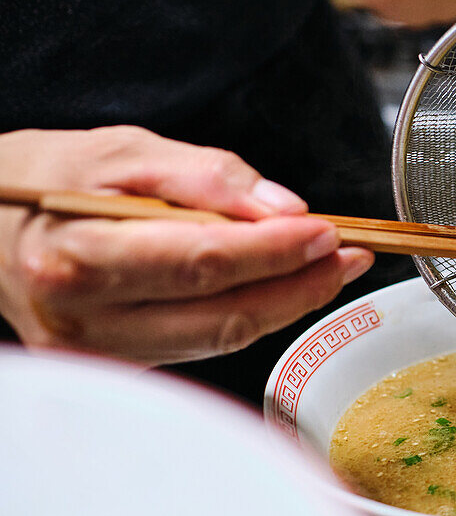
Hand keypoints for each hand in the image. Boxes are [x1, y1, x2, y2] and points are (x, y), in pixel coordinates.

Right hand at [0, 127, 372, 364]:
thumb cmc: (45, 181)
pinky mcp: (115, 364)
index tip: (328, 232)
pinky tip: (278, 286)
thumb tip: (282, 208)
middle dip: (299, 286)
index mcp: (76, 255)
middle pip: (222, 314)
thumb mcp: (120, 151)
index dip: (276, 252)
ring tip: (328, 269)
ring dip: (286, 305)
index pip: (203, 261)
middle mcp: (83, 318)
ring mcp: (97, 352)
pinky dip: (248, 316)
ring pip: (220, 339)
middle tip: (349, 255)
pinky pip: (200, 344)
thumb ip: (205, 176)